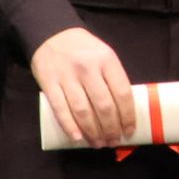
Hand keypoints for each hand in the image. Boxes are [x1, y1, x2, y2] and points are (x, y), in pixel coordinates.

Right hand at [30, 27, 134, 148]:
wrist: (52, 35)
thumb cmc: (84, 50)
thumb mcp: (104, 55)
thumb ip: (113, 78)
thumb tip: (125, 110)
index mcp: (107, 60)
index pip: (122, 92)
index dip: (128, 116)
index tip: (129, 130)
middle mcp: (88, 68)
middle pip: (104, 105)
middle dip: (110, 128)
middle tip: (113, 141)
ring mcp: (68, 76)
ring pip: (83, 110)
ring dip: (92, 131)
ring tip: (99, 143)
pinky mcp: (49, 83)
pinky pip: (60, 108)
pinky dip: (69, 126)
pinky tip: (77, 138)